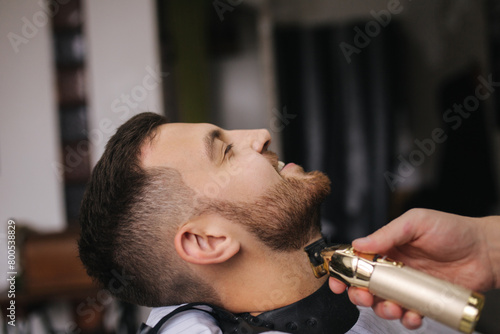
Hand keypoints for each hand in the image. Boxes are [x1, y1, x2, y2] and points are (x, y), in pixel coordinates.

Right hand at [329, 208, 497, 328]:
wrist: (486, 250)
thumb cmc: (453, 229)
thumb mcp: (416, 222)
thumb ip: (387, 233)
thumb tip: (359, 244)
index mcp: (388, 247)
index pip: (359, 259)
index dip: (345, 269)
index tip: (337, 278)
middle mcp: (395, 267)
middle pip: (366, 285)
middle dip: (358, 294)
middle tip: (361, 296)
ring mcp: (409, 286)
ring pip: (385, 302)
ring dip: (382, 309)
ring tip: (391, 307)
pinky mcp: (424, 301)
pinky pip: (409, 314)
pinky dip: (407, 319)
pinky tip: (412, 315)